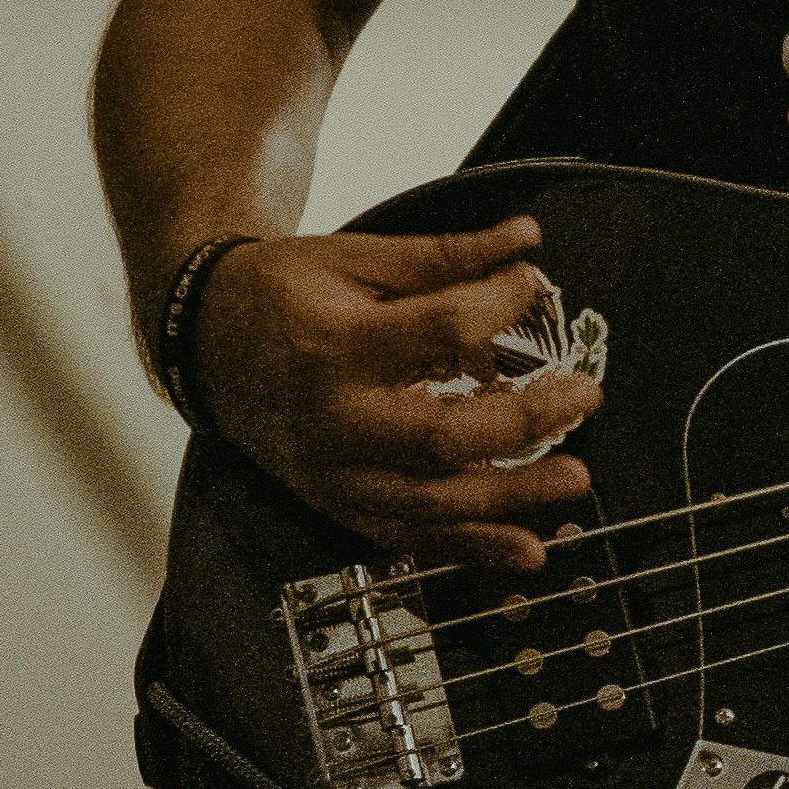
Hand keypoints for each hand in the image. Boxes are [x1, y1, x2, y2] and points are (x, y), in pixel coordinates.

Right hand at [190, 214, 599, 569]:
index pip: (439, 331)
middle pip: (442, 438)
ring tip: (576, 480)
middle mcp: (333, 421)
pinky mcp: (335, 503)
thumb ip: (442, 257)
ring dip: (512, 499)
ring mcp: (333, 474)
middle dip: (524, 422)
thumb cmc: (281, 294)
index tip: (531, 284)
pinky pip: (409, 538)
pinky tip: (528, 550)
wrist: (203, 342)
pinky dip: (471, 550)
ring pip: (432, 503)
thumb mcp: (355, 259)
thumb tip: (525, 238)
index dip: (498, 305)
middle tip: (585, 397)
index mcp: (335, 347)